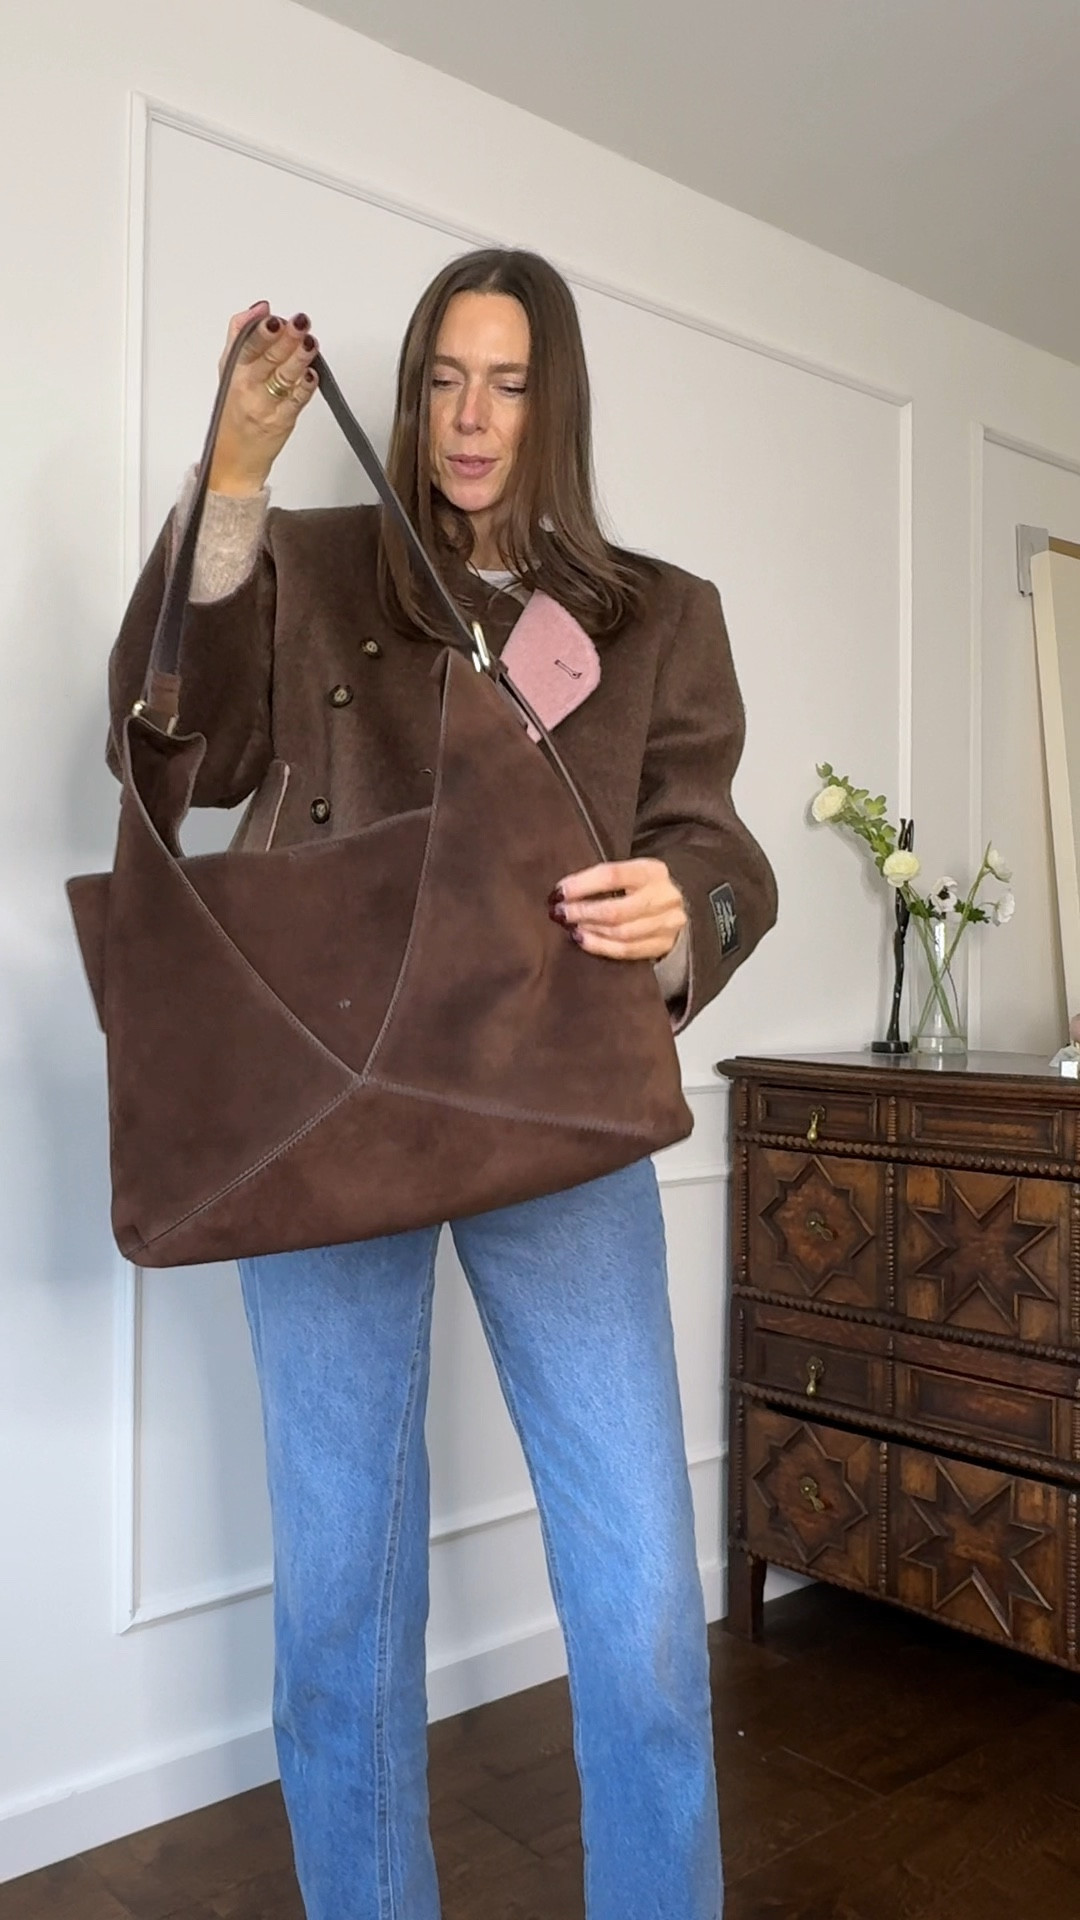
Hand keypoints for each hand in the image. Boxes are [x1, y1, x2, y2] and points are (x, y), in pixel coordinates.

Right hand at [208, 301, 320, 494]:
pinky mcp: (281, 422)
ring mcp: (264, 406)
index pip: (246, 346)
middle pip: (267, 359)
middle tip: (299, 323)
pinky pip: (296, 401)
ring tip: (310, 343)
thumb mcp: (228, 369)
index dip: (261, 330)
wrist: (234, 457)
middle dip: (285, 339)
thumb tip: (259, 308)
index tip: (273, 317)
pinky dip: (305, 387)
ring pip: (283, 378)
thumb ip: (242, 335)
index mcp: (233, 371)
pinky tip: (312, 374)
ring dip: (299, 359)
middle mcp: (247, 387)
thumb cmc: (234, 410)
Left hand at [549, 858, 686, 960]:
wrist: (672, 907)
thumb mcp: (628, 873)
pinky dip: (600, 946)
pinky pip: (627, 950)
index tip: (558, 893)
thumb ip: (602, 879)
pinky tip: (583, 939)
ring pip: (620, 933)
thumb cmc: (639, 888)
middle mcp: (664, 896)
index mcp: (652, 871)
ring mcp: (668, 923)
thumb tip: (562, 894)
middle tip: (559, 913)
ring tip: (570, 926)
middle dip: (581, 912)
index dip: (581, 885)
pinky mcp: (663, 944)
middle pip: (616, 910)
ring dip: (589, 930)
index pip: (612, 876)